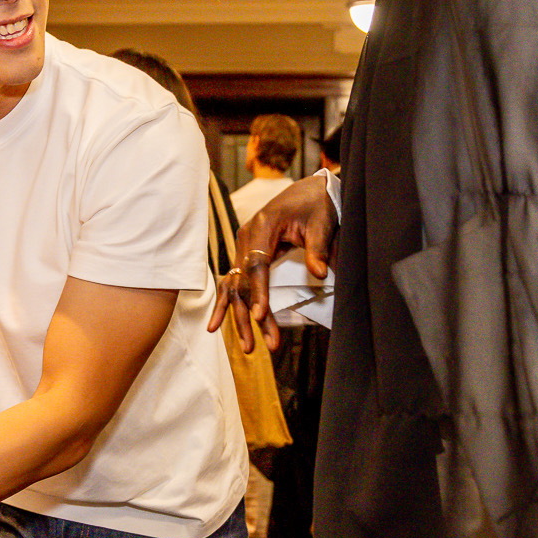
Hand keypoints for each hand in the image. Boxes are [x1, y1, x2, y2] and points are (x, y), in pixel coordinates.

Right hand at [207, 173, 338, 352]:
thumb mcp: (322, 223)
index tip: (261, 317)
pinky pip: (234, 282)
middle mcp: (246, 236)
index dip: (258, 293)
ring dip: (240, 317)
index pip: (257, 265)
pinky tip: (215, 326)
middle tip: (261, 346)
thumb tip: (320, 274)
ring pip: (236, 287)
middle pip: (243, 282)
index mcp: (262, 226)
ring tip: (248, 348)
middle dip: (250, 316)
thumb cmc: (316, 203)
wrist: (311, 189)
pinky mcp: (247, 253)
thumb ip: (318, 249)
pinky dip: (226, 304)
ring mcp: (243, 245)